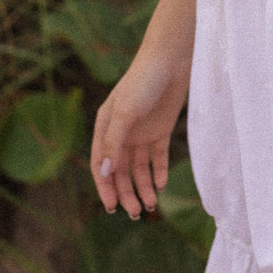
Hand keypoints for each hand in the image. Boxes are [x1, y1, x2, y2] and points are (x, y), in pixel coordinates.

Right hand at [90, 51, 190, 219]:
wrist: (171, 60)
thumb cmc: (143, 81)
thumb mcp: (125, 112)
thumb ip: (114, 142)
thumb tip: (105, 173)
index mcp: (105, 127)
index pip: (102, 164)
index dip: (105, 187)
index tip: (112, 208)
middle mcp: (122, 132)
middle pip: (121, 170)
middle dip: (126, 193)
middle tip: (137, 212)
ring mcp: (142, 131)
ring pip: (139, 167)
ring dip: (143, 186)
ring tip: (151, 204)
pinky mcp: (161, 129)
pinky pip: (158, 156)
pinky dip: (159, 171)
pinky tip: (162, 184)